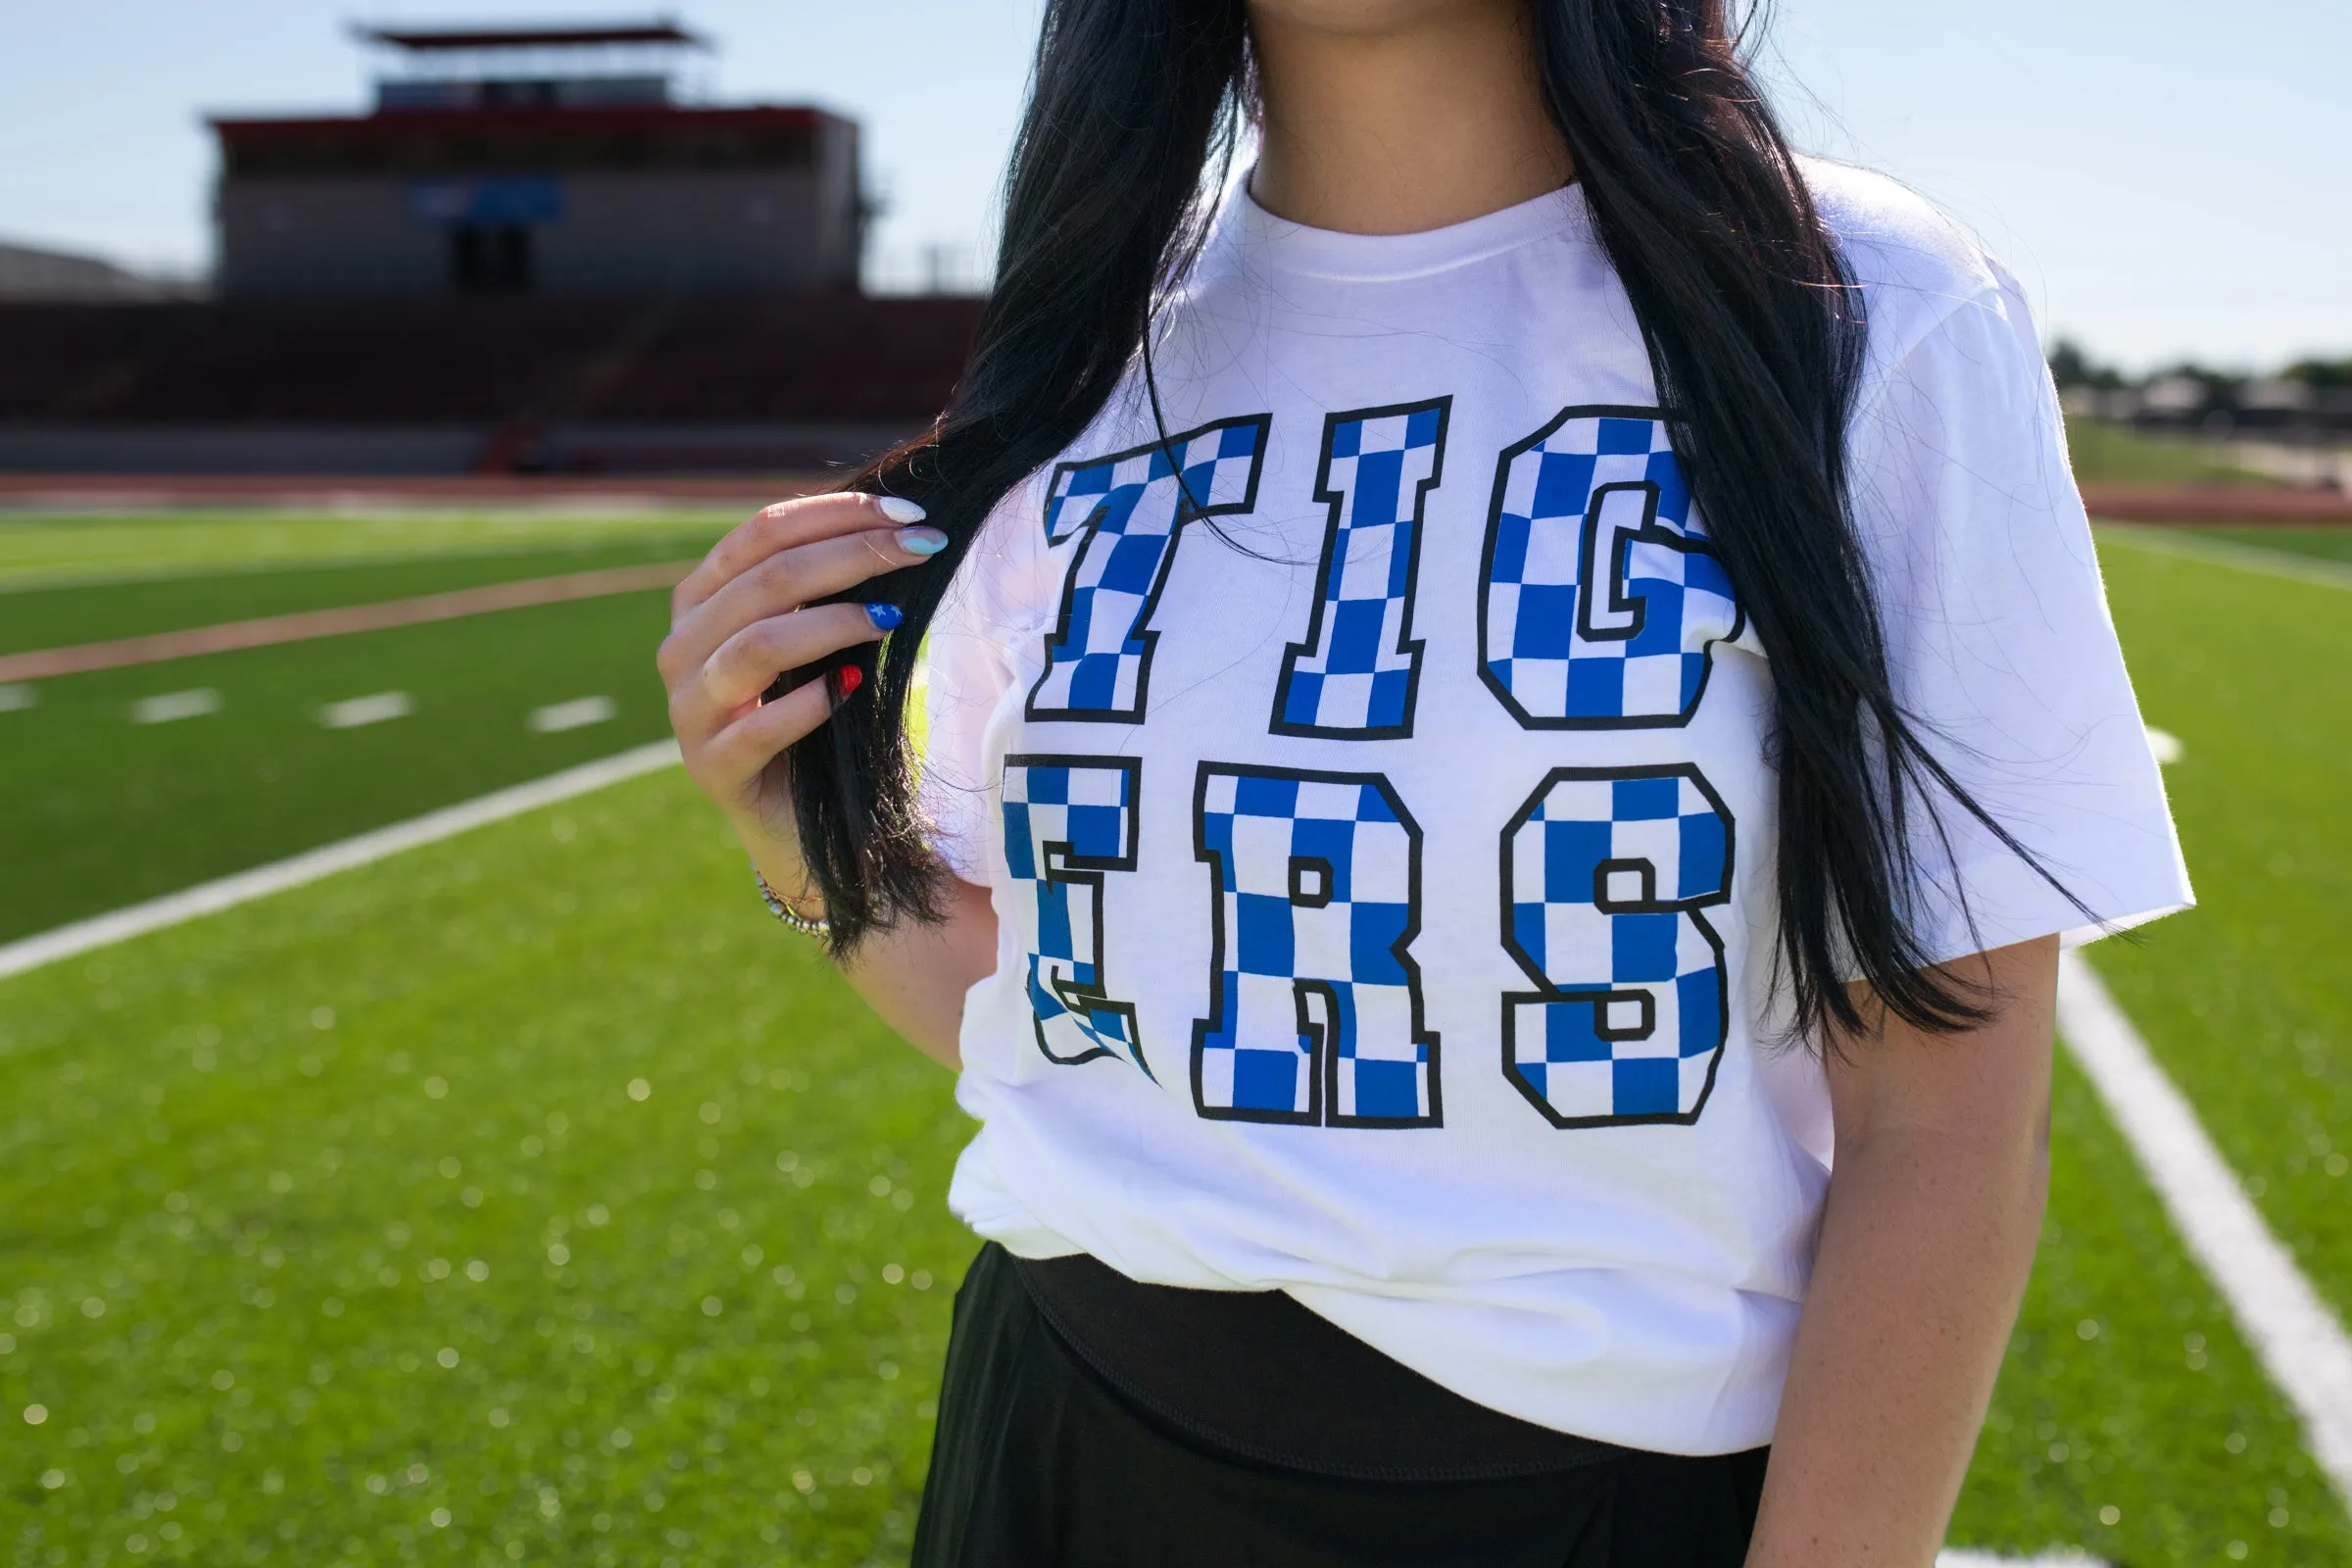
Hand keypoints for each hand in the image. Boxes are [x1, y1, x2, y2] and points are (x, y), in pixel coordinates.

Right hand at [657, 493, 945, 849]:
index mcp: (701, 601)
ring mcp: (689, 711)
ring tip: (891, 620)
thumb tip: (898, 524)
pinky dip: (809, 703)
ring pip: (757, 645)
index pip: (760, 533)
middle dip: (852, 555)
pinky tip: (850, 688)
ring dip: (834, 624)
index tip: (910, 514)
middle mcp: (682, 648)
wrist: (808, 822)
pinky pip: (758, 727)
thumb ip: (829, 584)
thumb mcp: (819, 637)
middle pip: (764, 580)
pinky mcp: (712, 769)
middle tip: (922, 550)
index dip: (835, 514)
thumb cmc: (819, 716)